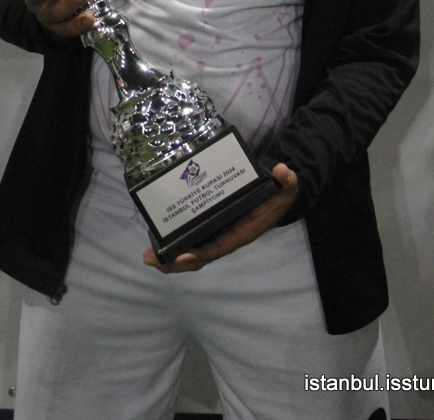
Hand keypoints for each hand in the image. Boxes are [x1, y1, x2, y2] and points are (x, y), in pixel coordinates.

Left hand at [142, 162, 297, 272]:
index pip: (218, 247)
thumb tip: (283, 171)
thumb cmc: (278, 195)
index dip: (199, 253)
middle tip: (149, 258)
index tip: (181, 256)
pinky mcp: (212, 225)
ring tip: (148, 255)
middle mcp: (226, 237)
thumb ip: (286, 181)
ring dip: (170, 256)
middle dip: (174, 262)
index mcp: (241, 233)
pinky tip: (157, 236)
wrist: (276, 197)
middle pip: (198, 256)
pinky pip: (193, 239)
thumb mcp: (286, 188)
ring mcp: (217, 233)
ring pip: (192, 250)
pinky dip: (176, 242)